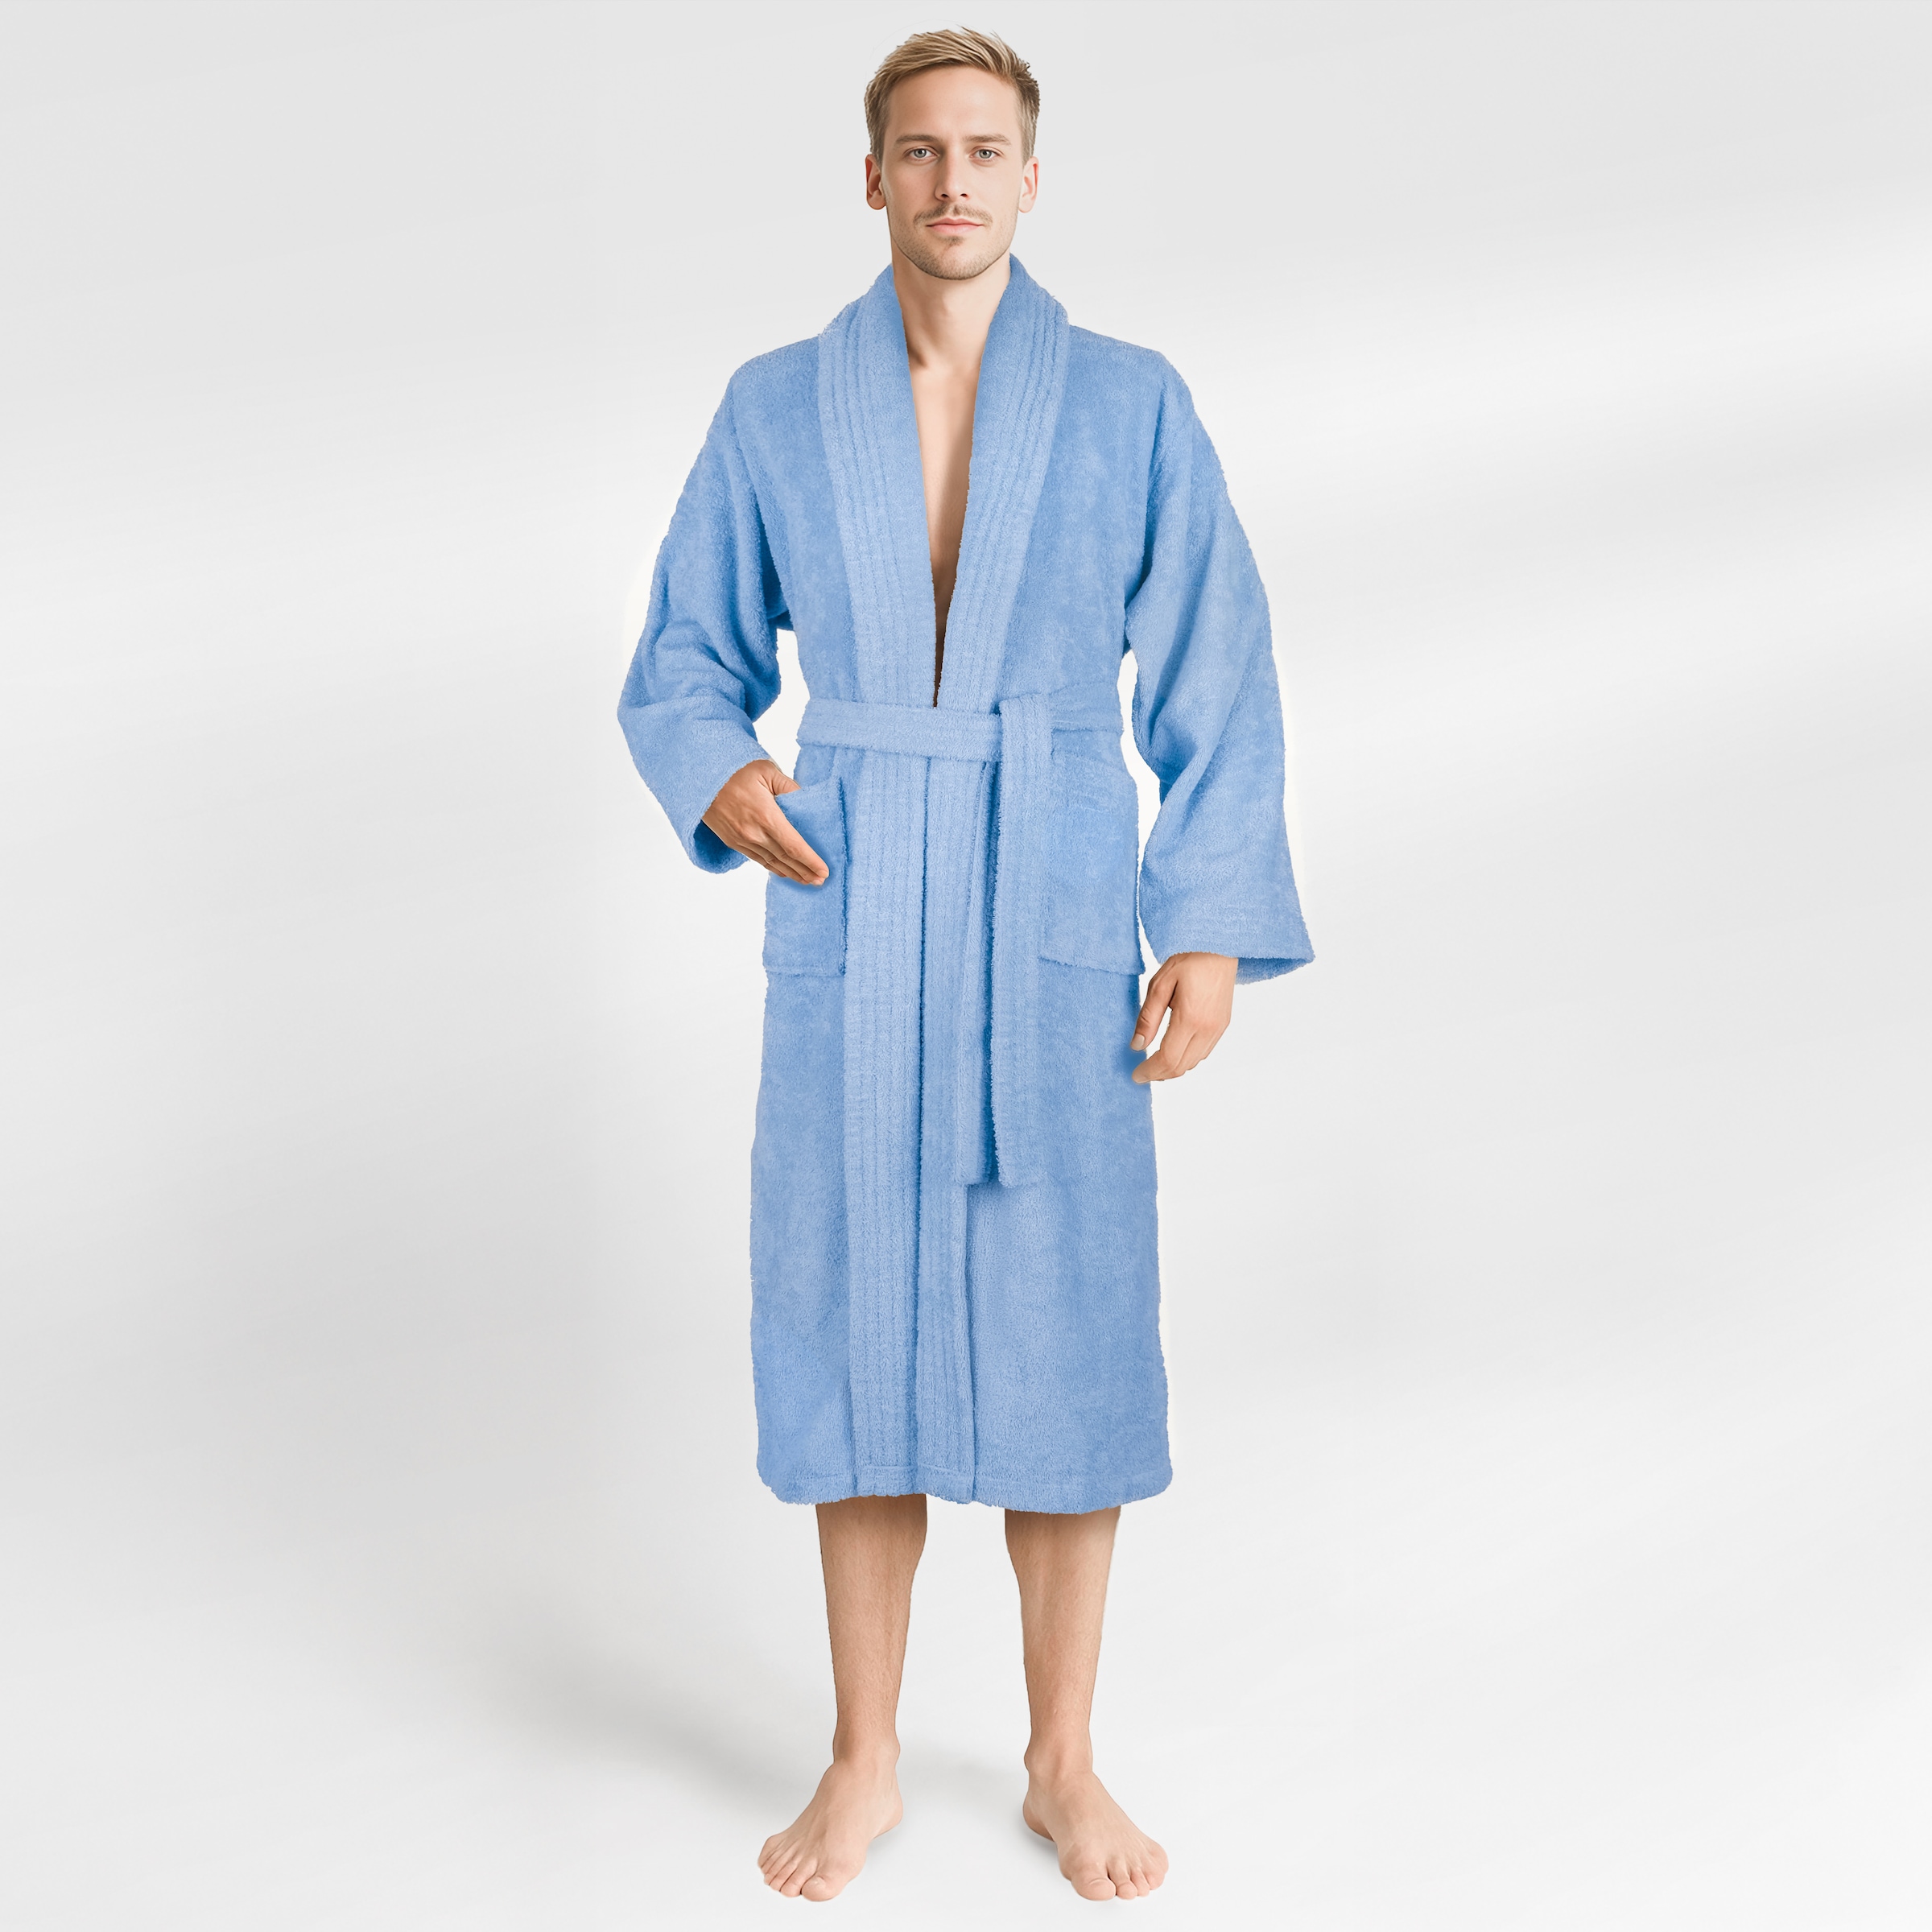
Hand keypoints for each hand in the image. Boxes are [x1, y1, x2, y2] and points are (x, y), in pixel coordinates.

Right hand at [701, 760, 828, 883]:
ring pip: (771, 863)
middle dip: (805, 871)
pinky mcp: (733, 841)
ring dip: (790, 873)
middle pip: (785, 859)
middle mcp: (753, 833)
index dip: (810, 861)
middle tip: (820, 880)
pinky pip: (757, 859)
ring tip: (807, 881)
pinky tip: (783, 872)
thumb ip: (791, 789)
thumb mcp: (768, 771)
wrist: (700, 777)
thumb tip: (808, 804)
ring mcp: (741, 840)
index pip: (794, 846)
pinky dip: (773, 867)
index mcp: (766, 816)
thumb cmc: (735, 770)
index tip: (824, 871)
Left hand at [1131, 951, 1235, 1082]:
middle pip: (1182, 1067)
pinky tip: (1174, 1050)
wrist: (1219, 946)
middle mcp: (1208, 1029)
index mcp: (1191, 1019)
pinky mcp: (1223, 1025)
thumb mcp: (1159, 984)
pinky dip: (1187, 1058)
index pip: (1168, 1059)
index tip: (1135, 1075)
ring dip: (1173, 1067)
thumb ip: (1148, 1018)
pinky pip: (1204, 1052)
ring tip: (1154, 1062)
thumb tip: (1137, 1046)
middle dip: (1159, 1074)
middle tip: (1141, 1072)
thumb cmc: (1189, 959)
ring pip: (1194, 1062)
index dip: (1150, 1072)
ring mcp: (1218, 1028)